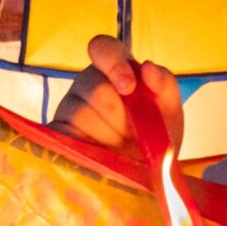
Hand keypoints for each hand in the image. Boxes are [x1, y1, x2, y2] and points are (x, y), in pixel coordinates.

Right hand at [51, 35, 184, 155]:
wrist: (144, 178)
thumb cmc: (155, 138)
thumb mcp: (169, 112)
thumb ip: (165, 85)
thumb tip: (148, 67)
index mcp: (114, 70)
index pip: (102, 47)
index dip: (113, 63)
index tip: (129, 88)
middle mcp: (88, 84)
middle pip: (95, 87)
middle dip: (119, 115)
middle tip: (133, 133)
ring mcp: (69, 107)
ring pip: (82, 113)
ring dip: (108, 136)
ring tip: (119, 148)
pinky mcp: (57, 132)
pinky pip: (65, 134)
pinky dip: (88, 147)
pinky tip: (100, 156)